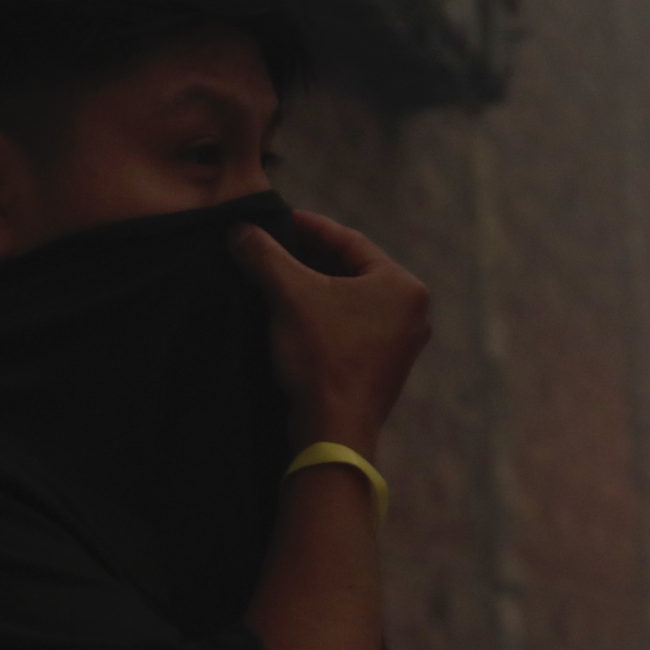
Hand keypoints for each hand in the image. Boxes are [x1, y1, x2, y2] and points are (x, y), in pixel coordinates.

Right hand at [231, 210, 431, 457]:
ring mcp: (399, 343)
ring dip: (313, 286)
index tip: (276, 218)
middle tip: (271, 245)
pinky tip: (291, 312)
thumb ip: (265, 255)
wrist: (333, 432)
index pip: (350, 241)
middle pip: (351, 269)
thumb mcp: (290, 295)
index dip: (309, 226)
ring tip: (274, 274)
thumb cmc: (322, 356)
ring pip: (349, 299)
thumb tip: (239, 229)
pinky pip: (350, 326)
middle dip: (309, 257)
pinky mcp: (382, 368)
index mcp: (402, 286)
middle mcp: (411, 311)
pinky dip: (322, 314)